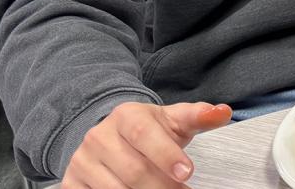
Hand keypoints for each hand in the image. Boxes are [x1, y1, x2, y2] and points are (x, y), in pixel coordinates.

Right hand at [61, 101, 230, 188]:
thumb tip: (223, 112)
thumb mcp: (173, 119)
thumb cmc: (148, 130)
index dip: (167, 155)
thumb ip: (199, 116)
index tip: (187, 173)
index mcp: (126, 116)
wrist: (110, 136)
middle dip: (162, 186)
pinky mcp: (71, 183)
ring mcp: (82, 161)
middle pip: (134, 170)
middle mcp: (99, 137)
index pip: (145, 135)